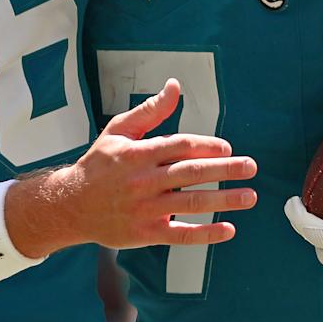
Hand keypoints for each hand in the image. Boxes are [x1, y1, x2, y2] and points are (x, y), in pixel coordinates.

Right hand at [13, 79, 257, 254]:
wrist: (71, 205)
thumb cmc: (99, 165)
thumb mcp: (118, 132)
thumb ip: (150, 111)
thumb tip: (174, 87)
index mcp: (137, 154)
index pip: (179, 146)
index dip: (207, 146)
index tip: (227, 148)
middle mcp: (142, 181)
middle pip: (191, 173)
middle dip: (225, 170)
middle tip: (251, 167)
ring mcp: (145, 209)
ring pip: (191, 203)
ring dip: (224, 200)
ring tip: (249, 196)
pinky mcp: (146, 233)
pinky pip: (181, 234)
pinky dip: (206, 233)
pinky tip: (229, 229)